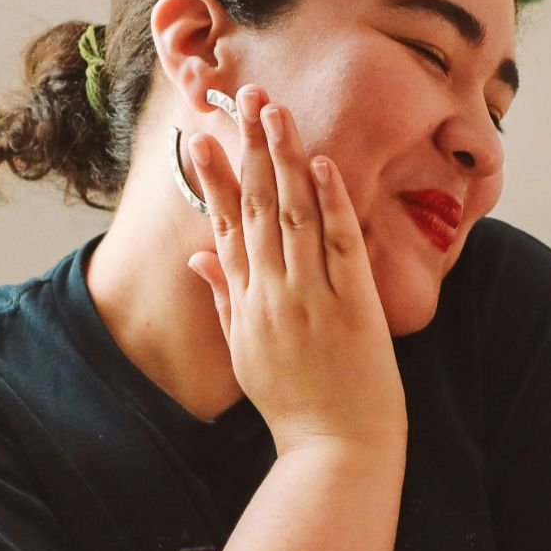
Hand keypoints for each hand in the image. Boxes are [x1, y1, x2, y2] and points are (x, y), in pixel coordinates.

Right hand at [184, 85, 406, 455]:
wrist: (334, 449)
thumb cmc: (293, 404)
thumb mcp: (244, 353)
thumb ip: (223, 299)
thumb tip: (199, 256)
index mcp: (244, 305)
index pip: (223, 227)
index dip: (214, 179)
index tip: (204, 137)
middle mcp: (271, 295)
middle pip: (256, 209)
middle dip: (249, 150)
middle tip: (245, 100)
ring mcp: (310, 299)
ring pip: (293, 215)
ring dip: (285, 160)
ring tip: (277, 113)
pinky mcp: (351, 307)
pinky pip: (339, 244)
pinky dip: (330, 203)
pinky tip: (322, 165)